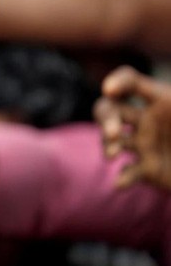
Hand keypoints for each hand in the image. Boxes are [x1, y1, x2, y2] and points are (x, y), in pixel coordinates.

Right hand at [95, 66, 170, 189]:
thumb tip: (142, 85)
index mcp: (159, 99)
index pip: (130, 82)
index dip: (118, 82)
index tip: (110, 89)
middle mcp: (145, 119)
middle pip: (110, 110)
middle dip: (106, 119)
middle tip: (114, 133)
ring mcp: (142, 144)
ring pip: (113, 139)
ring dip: (107, 144)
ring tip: (112, 155)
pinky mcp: (146, 169)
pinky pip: (129, 172)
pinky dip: (123, 178)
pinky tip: (121, 183)